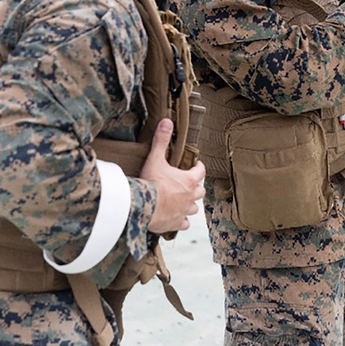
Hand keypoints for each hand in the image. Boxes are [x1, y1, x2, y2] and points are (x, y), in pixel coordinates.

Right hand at [140, 119, 205, 233]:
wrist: (143, 206)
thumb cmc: (151, 182)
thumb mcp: (156, 158)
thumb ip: (161, 140)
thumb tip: (167, 121)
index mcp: (189, 180)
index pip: (201, 171)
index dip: (199, 168)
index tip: (196, 166)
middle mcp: (191, 196)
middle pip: (200, 191)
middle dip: (195, 188)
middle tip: (187, 185)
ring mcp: (185, 211)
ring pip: (194, 208)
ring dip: (189, 204)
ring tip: (182, 202)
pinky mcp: (176, 223)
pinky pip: (185, 224)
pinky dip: (182, 221)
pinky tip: (176, 219)